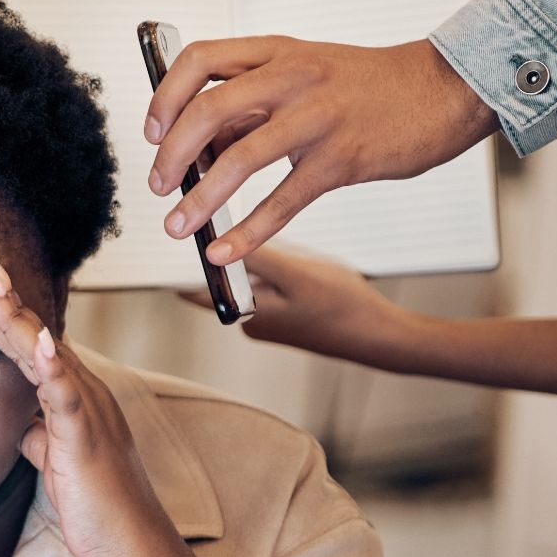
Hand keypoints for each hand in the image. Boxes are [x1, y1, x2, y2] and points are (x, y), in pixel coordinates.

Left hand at [0, 261, 174, 556]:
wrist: (128, 540)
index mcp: (71, 396)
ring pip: (45, 354)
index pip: (30, 345)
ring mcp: (86, 409)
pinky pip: (66, 394)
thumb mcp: (57, 460)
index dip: (1, 315)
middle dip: (1, 301)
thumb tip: (23, 428)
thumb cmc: (96, 502)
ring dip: (15, 318)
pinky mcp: (84, 435)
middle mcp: (82, 391)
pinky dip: (51, 364)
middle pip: (35, 336)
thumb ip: (41, 436)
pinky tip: (38, 337)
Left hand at [144, 36, 497, 264]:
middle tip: (158, 186)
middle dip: (171, 155)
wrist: (445, 89)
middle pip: (208, 110)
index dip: (165, 96)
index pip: (199, 59)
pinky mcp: (342, 160)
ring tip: (178, 226)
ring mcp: (318, 117)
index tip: (152, 131)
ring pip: (239, 159)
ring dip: (199, 200)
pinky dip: (248, 232)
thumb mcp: (307, 71)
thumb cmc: (371, 87)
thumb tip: (200, 150)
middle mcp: (293, 77)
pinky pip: (282, 201)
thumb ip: (256, 101)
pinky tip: (226, 252)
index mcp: (278, 51)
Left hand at [180, 245, 408, 365]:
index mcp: (246, 315)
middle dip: (226, 252)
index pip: (197, 288)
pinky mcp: (280, 318)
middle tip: (235, 222)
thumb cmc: (341, 304)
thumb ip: (255, 260)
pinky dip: (272, 270)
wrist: (376, 334)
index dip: (183, 261)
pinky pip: (264, 287)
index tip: (179, 233)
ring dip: (253, 260)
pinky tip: (293, 262)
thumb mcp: (296, 272)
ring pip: (246, 280)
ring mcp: (265, 322)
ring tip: (275, 246)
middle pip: (221, 280)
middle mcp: (250, 323)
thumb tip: (214, 248)